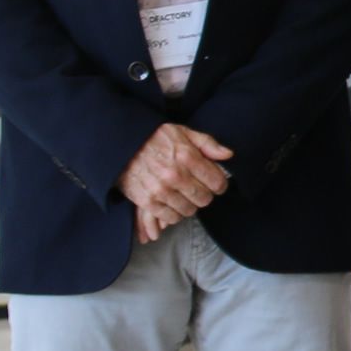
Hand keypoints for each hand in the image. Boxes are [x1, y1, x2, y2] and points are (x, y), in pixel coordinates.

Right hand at [121, 123, 231, 242]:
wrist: (121, 144)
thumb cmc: (154, 138)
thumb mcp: (183, 132)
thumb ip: (208, 144)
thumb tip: (228, 155)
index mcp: (187, 156)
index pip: (217, 182)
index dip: (219, 184)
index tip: (214, 183)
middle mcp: (175, 175)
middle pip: (204, 199)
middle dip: (204, 194)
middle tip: (197, 188)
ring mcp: (161, 190)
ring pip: (189, 211)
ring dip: (189, 205)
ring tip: (183, 194)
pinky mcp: (148, 201)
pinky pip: (171, 217)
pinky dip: (174, 213)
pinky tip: (172, 202)